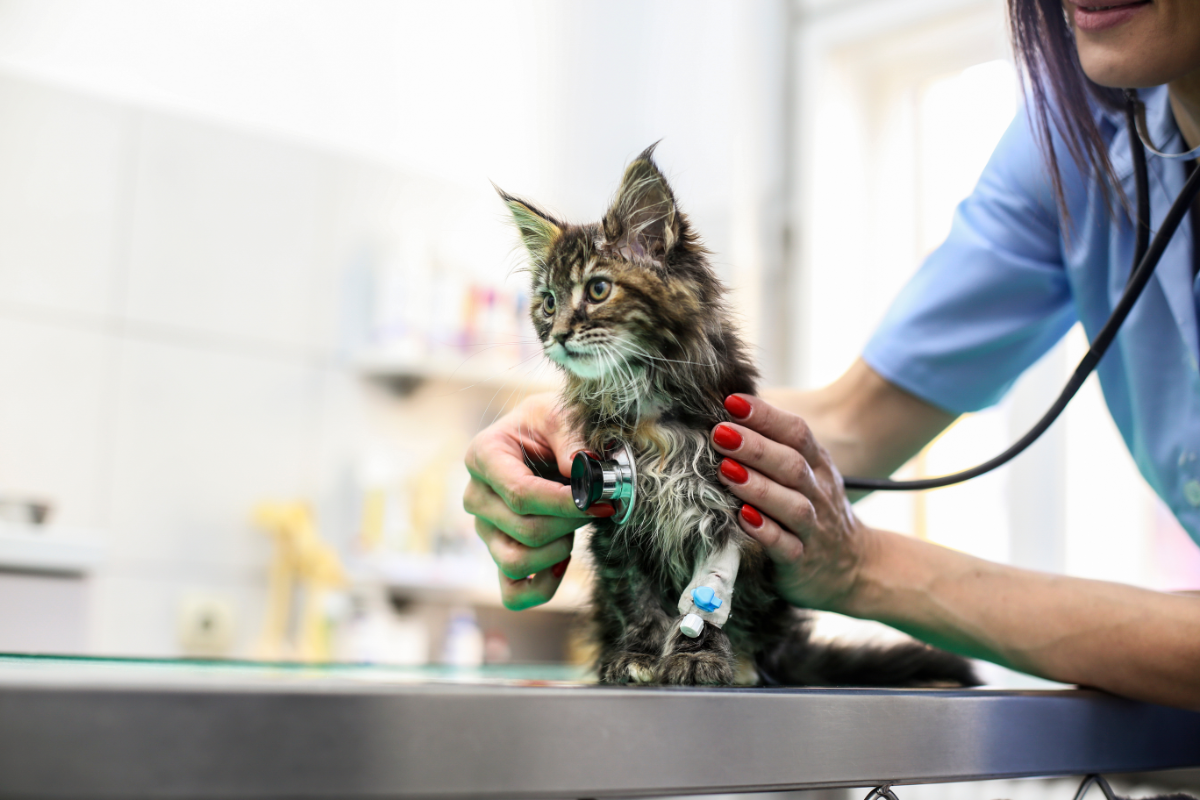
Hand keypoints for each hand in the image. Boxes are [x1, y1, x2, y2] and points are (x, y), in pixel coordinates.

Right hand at [463, 392, 612, 609]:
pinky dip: (542, 586)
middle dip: (570, 523)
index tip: (601, 501)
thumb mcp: (562, 414)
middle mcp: (476, 496)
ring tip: (576, 525)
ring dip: (558, 550)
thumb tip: (582, 469)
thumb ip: (572, 437)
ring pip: (517, 562)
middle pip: (525, 530)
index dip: (565, 504)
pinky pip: (514, 593)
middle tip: (598, 506)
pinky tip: (563, 561)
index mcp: (483, 456)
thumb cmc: (552, 425)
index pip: (521, 494)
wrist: (546, 438)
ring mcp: (484, 530)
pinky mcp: (499, 554)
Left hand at [709, 394, 874, 611]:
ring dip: (758, 487)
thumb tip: (730, 409)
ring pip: (792, 505)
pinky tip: (743, 519)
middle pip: (792, 465)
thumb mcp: (806, 472)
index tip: (732, 402)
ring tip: (726, 471)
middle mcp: (818, 493)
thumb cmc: (815, 509)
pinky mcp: (802, 562)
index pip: (797, 433)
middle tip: (721, 433)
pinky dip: (766, 532)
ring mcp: (813, 529)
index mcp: (817, 465)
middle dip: (756, 447)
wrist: (856, 567)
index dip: (766, 416)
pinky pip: (786, 547)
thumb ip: (776, 445)